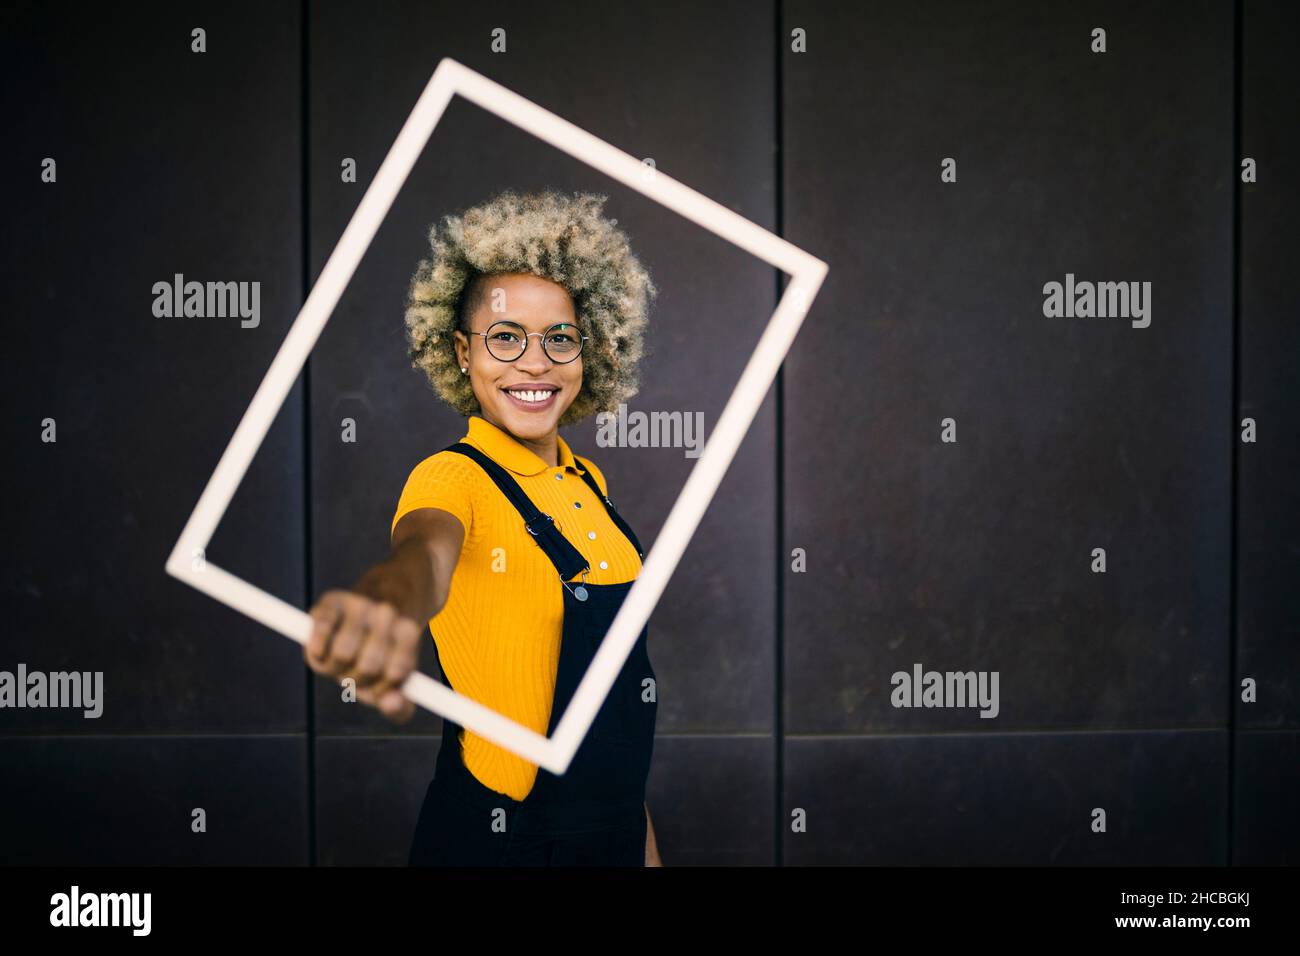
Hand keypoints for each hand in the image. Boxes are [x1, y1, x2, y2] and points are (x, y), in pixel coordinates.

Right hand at [304, 585, 422, 723]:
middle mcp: (386, 612)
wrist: (379, 596)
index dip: (385, 687)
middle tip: (359, 672)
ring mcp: (359, 603)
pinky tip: (320, 651)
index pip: (397, 672)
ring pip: (343, 653)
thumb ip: (399, 706)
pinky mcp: (331, 600)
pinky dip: (317, 644)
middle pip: (368, 667)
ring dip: (338, 666)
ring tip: (345, 658)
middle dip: (360, 679)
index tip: (382, 684)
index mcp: (407, 631)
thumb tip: (389, 704)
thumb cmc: (386, 652)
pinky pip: (321, 627)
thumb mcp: (398, 681)